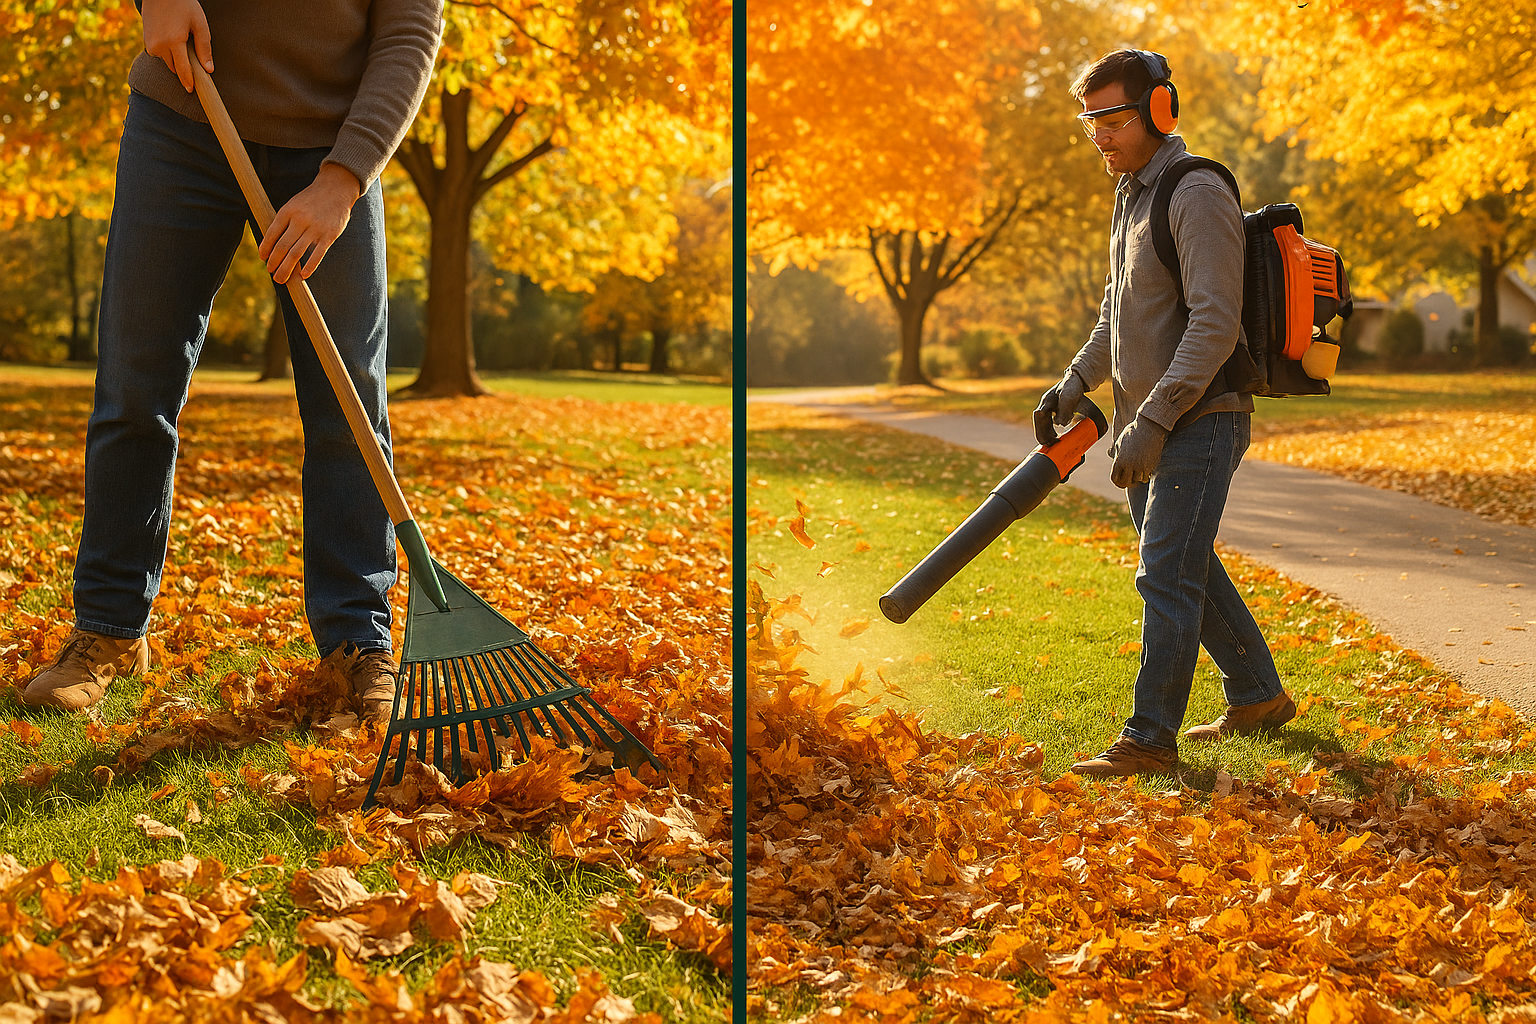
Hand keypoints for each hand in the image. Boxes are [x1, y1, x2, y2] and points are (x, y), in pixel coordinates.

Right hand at [142, 0, 212, 92]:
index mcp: (173, 42)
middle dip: (184, 68)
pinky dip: (168, 51)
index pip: (183, 70)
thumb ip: (204, 48)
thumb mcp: (199, 24)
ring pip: (167, 61)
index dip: (188, 81)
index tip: (191, 90)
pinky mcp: (146, 41)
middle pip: (175, 67)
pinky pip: (160, 53)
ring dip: (176, 58)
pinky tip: (173, 38)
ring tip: (182, 41)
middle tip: (193, 58)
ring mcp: (150, 43)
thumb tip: (208, 69)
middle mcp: (159, 45)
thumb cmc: (183, 5)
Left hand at [257, 164, 361, 283]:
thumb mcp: (293, 204)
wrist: (335, 189)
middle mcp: (300, 220)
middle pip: (283, 247)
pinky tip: (303, 276)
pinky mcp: (329, 235)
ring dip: (287, 268)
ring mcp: (315, 228)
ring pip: (297, 253)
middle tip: (270, 273)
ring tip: (281, 279)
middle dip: (274, 262)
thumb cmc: (311, 200)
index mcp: (288, 211)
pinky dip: (310, 267)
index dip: (265, 248)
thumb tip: (272, 244)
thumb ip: (284, 222)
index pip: (272, 234)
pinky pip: (318, 255)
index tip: (262, 258)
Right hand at [1032, 371, 1085, 446]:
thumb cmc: (1072, 386)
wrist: (1076, 380)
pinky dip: (1050, 431)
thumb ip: (1064, 410)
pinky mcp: (1053, 411)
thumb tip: (1059, 424)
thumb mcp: (1069, 397)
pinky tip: (1055, 437)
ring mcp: (1048, 408)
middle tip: (1049, 445)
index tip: (1046, 438)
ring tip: (1052, 443)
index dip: (1040, 428)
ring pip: (1043, 424)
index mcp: (1047, 401)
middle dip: (1042, 434)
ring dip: (1046, 434)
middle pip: (1040, 422)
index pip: (1039, 416)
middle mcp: (1045, 405)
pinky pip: (1047, 423)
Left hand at [1110, 416, 1168, 487]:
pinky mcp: (1151, 464)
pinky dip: (1145, 474)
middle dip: (1127, 483)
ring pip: (1138, 480)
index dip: (1117, 482)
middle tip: (1130, 482)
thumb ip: (1116, 451)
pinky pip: (1147, 475)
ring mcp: (1141, 465)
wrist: (1149, 427)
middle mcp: (1130, 465)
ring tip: (1137, 473)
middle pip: (1126, 482)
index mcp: (1120, 460)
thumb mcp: (1120, 441)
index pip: (1115, 478)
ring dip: (1137, 478)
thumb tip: (1109, 453)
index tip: (1120, 482)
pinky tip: (1145, 470)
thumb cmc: (1133, 432)